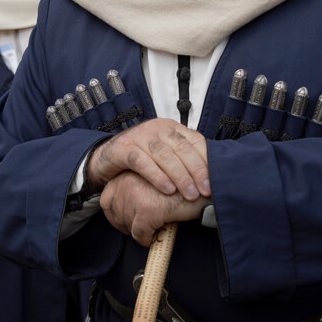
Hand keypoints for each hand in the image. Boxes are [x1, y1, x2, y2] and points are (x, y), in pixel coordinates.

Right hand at [87, 118, 209, 200]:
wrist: (107, 155)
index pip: (195, 140)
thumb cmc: (141, 156)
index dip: (206, 160)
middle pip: (181, 148)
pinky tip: (167, 189)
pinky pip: (143, 162)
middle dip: (196, 171)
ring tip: (189, 193)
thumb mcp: (164, 152)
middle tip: (204, 190)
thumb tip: (209, 177)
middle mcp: (157, 128)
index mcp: (171, 128)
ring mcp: (140, 137)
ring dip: (179, 176)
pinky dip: (157, 176)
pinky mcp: (124, 148)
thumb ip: (183, 159)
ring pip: (164, 155)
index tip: (214, 180)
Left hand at [100, 171, 207, 245]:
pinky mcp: (147, 209)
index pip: (107, 199)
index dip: (116, 215)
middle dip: (126, 225)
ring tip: (154, 231)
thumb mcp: (154, 180)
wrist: (208, 183)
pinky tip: (160, 234)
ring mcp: (135, 193)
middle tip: (142, 231)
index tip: (129, 223)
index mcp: (128, 170)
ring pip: (128, 224)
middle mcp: (127, 179)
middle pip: (114, 213)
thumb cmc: (185, 182)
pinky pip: (140, 233)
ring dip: (140, 232)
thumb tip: (122, 211)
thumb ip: (138, 187)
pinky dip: (148, 239)